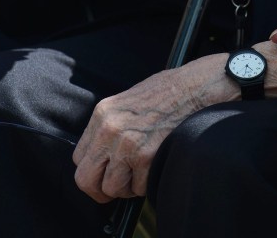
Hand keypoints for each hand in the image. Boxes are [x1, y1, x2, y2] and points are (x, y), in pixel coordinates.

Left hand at [73, 43, 276, 202]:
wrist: (198, 87)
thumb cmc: (169, 91)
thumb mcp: (129, 100)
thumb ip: (112, 125)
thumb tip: (102, 153)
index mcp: (103, 113)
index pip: (78, 158)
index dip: (93, 171)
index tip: (104, 174)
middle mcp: (110, 130)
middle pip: (86, 180)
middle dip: (101, 189)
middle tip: (118, 187)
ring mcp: (128, 145)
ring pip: (113, 189)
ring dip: (129, 186)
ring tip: (143, 169)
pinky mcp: (148, 158)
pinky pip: (140, 188)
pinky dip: (149, 182)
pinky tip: (158, 162)